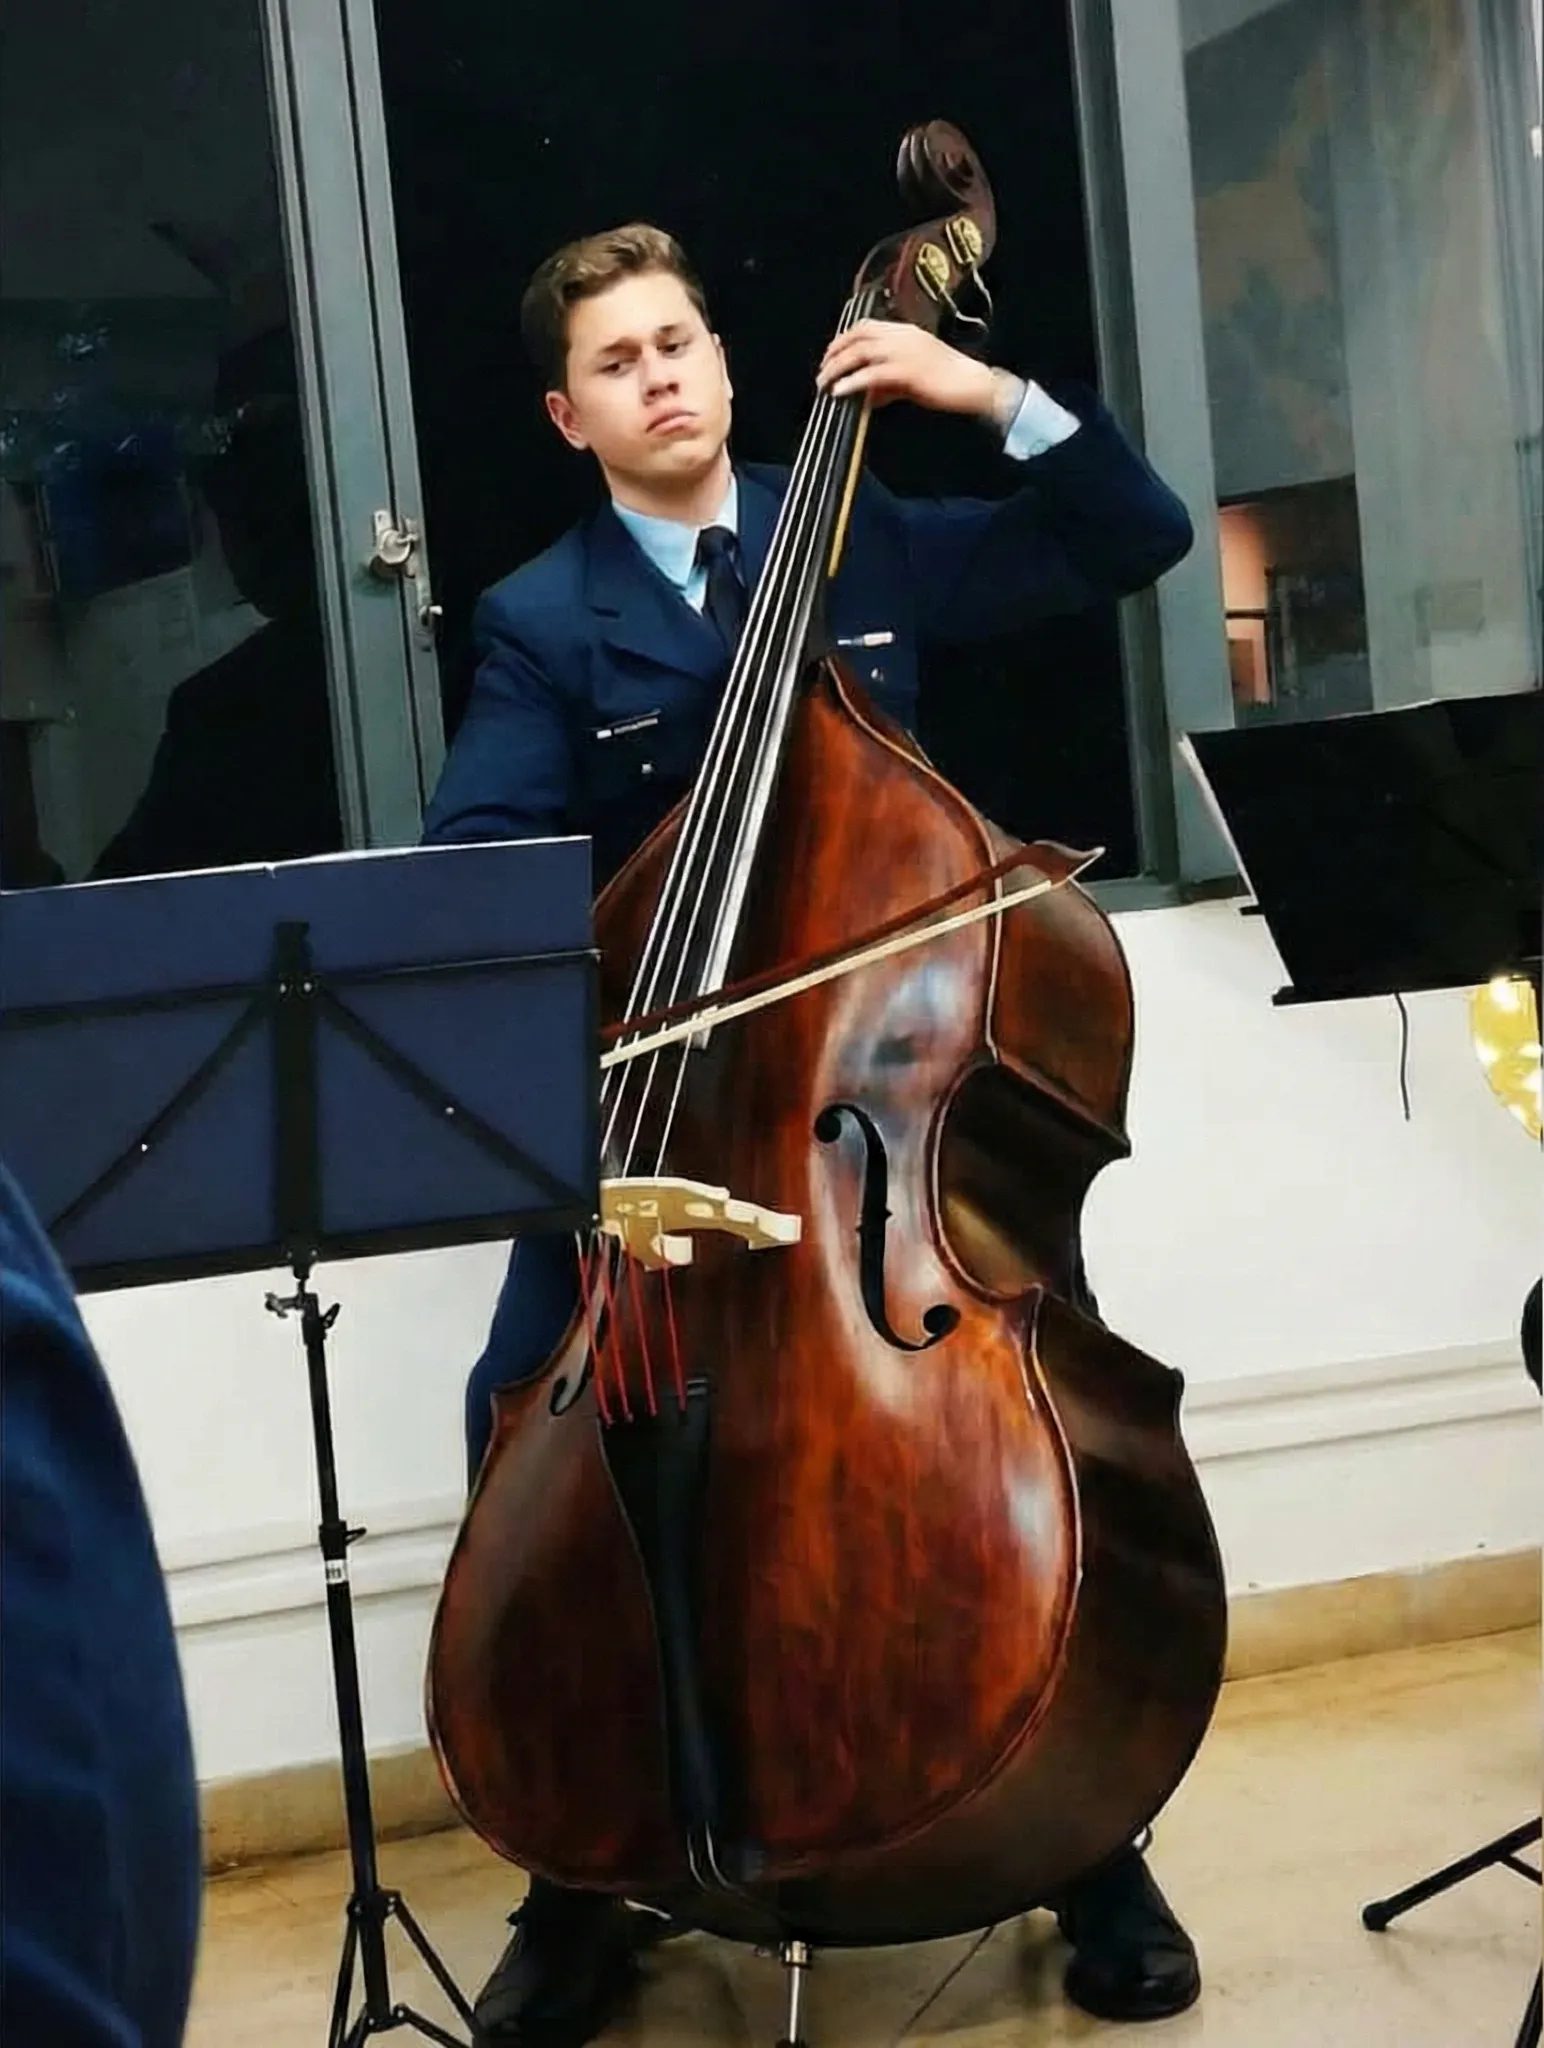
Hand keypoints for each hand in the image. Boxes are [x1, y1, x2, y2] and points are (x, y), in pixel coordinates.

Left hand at [817, 320, 999, 417]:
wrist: (971, 385)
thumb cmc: (948, 382)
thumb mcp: (914, 375)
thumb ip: (889, 382)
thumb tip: (868, 395)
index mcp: (905, 332)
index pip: (866, 326)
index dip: (844, 338)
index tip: (831, 353)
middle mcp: (901, 336)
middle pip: (857, 337)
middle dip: (835, 352)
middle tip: (822, 371)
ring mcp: (903, 352)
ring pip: (859, 354)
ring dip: (837, 368)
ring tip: (824, 384)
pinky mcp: (905, 371)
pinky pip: (869, 375)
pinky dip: (851, 383)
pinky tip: (840, 392)